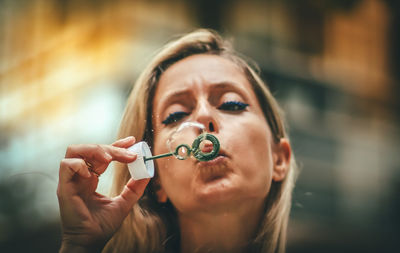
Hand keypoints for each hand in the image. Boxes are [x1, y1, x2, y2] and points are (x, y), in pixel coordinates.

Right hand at [57, 136, 148, 252]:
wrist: (91, 241)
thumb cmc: (102, 225)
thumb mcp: (124, 203)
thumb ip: (134, 188)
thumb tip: (148, 173)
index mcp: (91, 177)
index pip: (102, 153)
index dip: (116, 144)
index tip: (132, 141)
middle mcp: (80, 176)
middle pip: (90, 148)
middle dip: (111, 147)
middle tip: (128, 154)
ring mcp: (71, 180)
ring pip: (75, 150)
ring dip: (94, 150)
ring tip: (109, 159)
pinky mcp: (64, 187)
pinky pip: (66, 165)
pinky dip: (80, 165)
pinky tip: (92, 175)